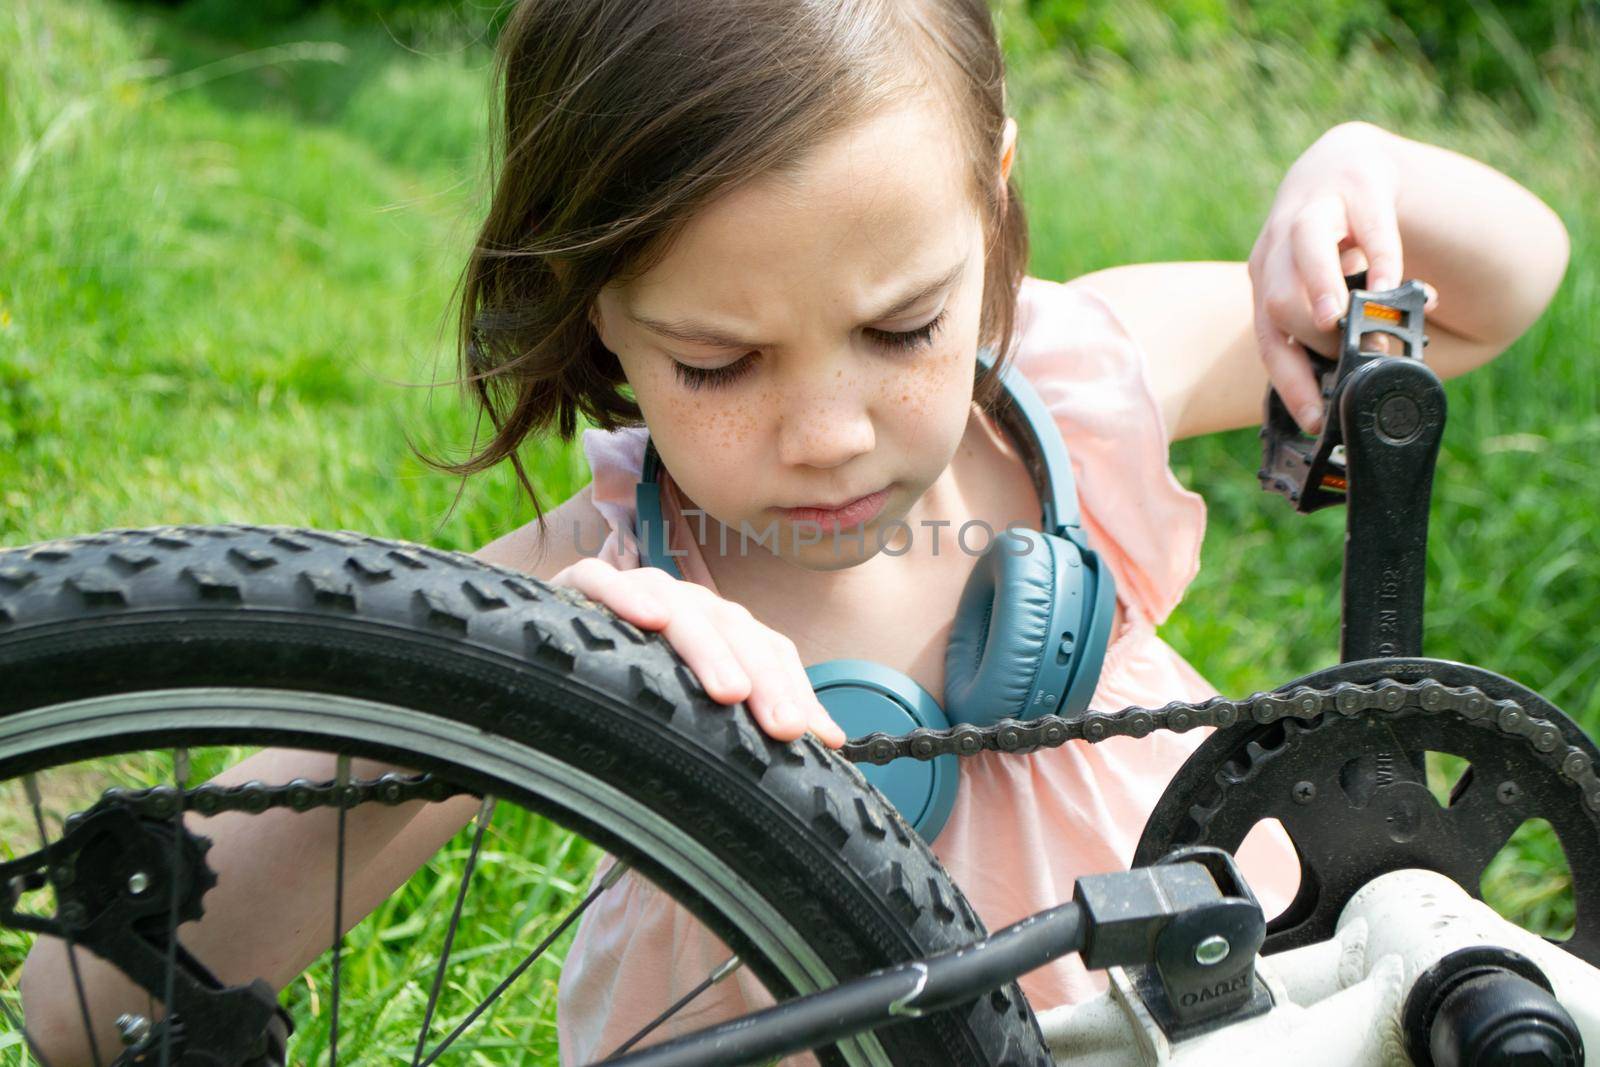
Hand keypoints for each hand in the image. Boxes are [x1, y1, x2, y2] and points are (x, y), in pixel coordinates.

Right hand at [549, 557, 846, 747]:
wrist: (532, 670)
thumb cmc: (624, 698)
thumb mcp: (685, 718)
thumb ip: (739, 729)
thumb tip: (826, 749)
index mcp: (716, 633)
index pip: (766, 650)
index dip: (796, 689)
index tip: (821, 740)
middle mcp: (683, 606)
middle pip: (735, 630)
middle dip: (765, 680)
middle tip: (784, 728)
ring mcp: (633, 591)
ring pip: (680, 607)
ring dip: (709, 647)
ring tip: (729, 692)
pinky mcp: (577, 587)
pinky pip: (601, 580)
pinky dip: (624, 595)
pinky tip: (649, 619)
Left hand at [1248, 121, 1437, 433]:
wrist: (1346, 161)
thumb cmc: (1335, 240)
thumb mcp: (1321, 286)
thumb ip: (1337, 329)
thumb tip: (1365, 384)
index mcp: (1268, 282)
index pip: (1272, 342)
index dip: (1292, 384)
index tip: (1317, 420)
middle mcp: (1278, 247)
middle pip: (1279, 299)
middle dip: (1313, 336)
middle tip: (1354, 362)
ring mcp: (1314, 208)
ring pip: (1304, 247)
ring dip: (1319, 287)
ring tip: (1339, 321)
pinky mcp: (1358, 182)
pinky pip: (1368, 220)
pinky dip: (1381, 253)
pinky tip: (1395, 284)